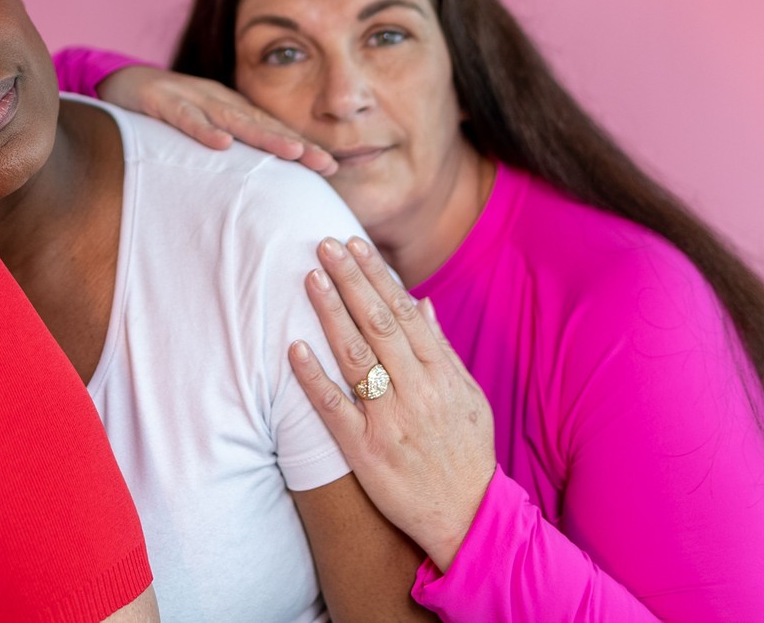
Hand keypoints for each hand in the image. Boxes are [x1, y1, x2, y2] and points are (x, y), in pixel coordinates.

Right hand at [97, 66, 336, 174]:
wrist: (118, 80)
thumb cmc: (163, 113)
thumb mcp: (199, 128)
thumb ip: (223, 155)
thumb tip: (252, 192)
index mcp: (228, 110)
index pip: (270, 130)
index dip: (301, 147)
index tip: (332, 168)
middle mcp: (216, 102)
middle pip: (261, 125)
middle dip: (296, 144)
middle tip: (327, 164)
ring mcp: (189, 98)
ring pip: (232, 118)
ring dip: (263, 136)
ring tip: (293, 152)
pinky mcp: (159, 99)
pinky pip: (183, 116)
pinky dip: (202, 128)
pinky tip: (220, 143)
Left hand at [288, 237, 496, 571]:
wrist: (468, 518)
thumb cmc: (466, 453)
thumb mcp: (468, 397)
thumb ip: (442, 349)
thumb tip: (422, 302)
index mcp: (441, 376)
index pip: (405, 313)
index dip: (378, 276)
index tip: (354, 245)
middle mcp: (417, 392)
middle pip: (378, 324)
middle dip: (351, 280)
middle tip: (324, 244)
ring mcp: (390, 421)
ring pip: (356, 357)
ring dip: (331, 314)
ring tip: (310, 279)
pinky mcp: (365, 452)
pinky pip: (334, 409)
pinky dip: (314, 378)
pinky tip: (294, 349)